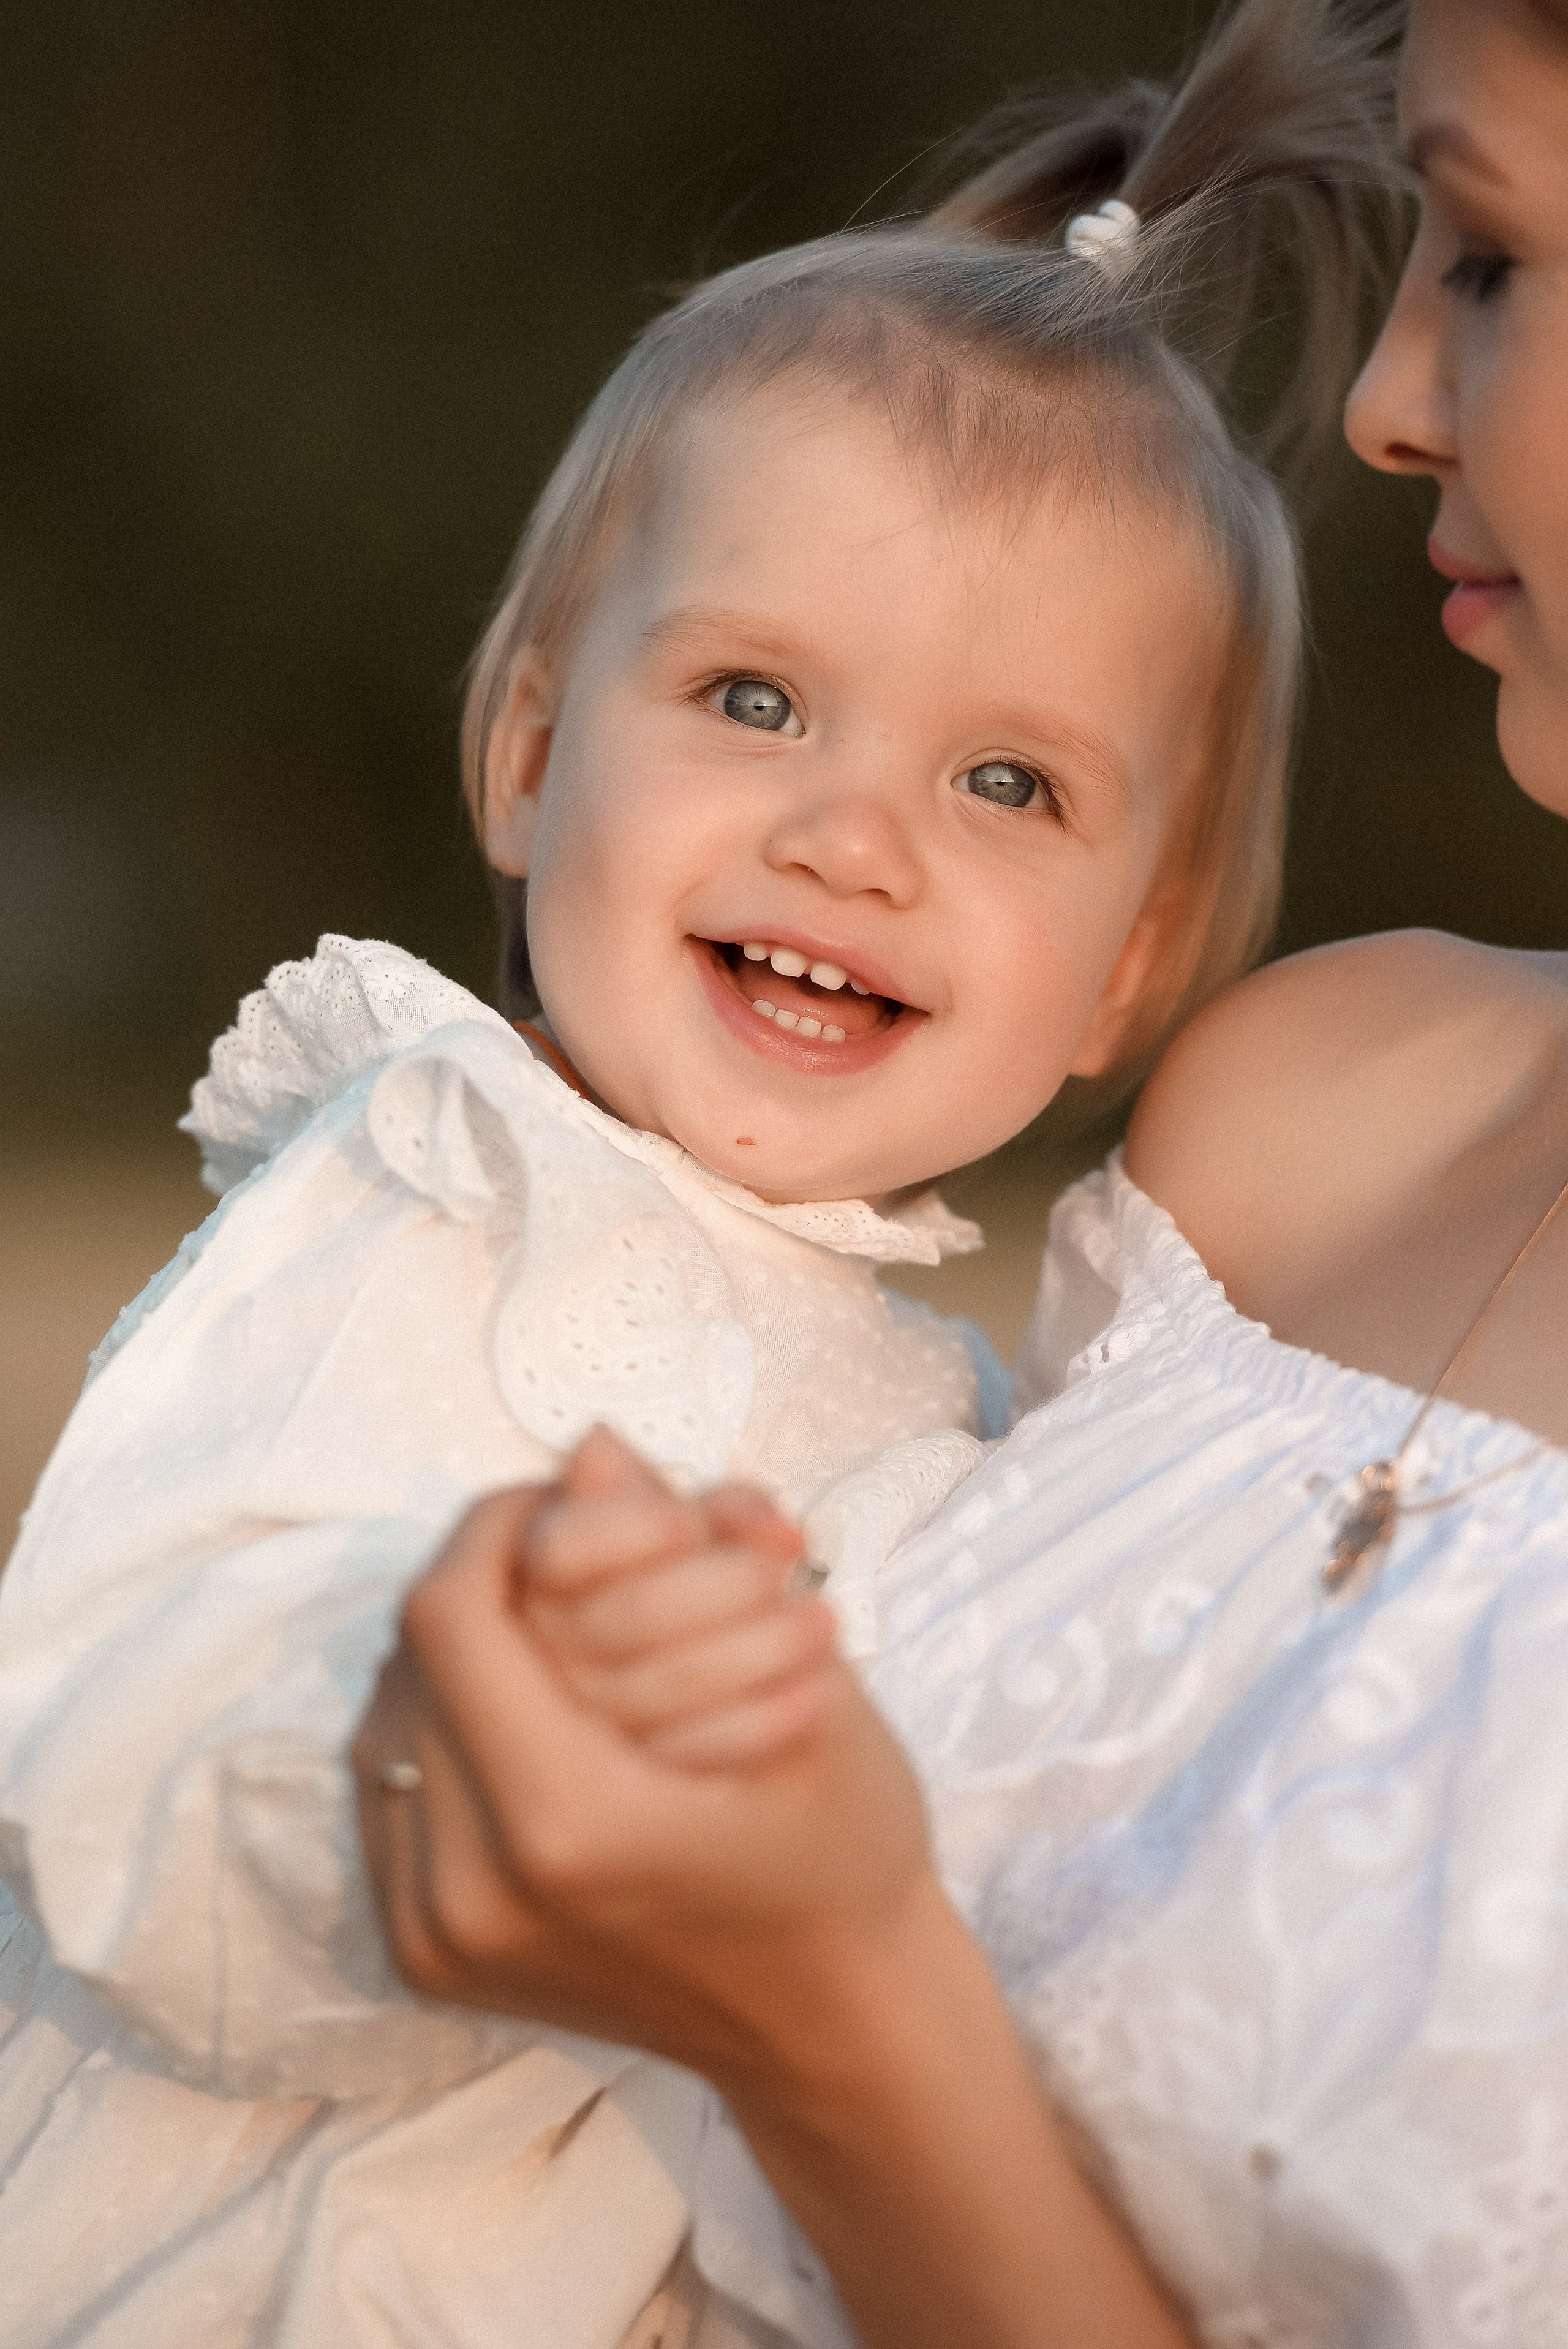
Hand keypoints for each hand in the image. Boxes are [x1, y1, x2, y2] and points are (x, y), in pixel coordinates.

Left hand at [352, 1448, 931, 2076]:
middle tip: (559, 1551)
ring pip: (388, 1720)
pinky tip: (519, 1704)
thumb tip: (587, 1448)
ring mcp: (438, 1936)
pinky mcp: (425, 1956)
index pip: (453, 1613)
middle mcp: (473, 1892)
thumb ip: (673, 1557)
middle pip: (412, 1661)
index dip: (497, 1525)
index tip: (562, 1497)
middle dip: (484, 1581)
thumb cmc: (842, 1845)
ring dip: (457, 1650)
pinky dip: (445, 1725)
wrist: (831, 2022)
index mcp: (567, 1823)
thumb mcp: (798, 1675)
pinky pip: (393, 1789)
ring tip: (539, 1622)